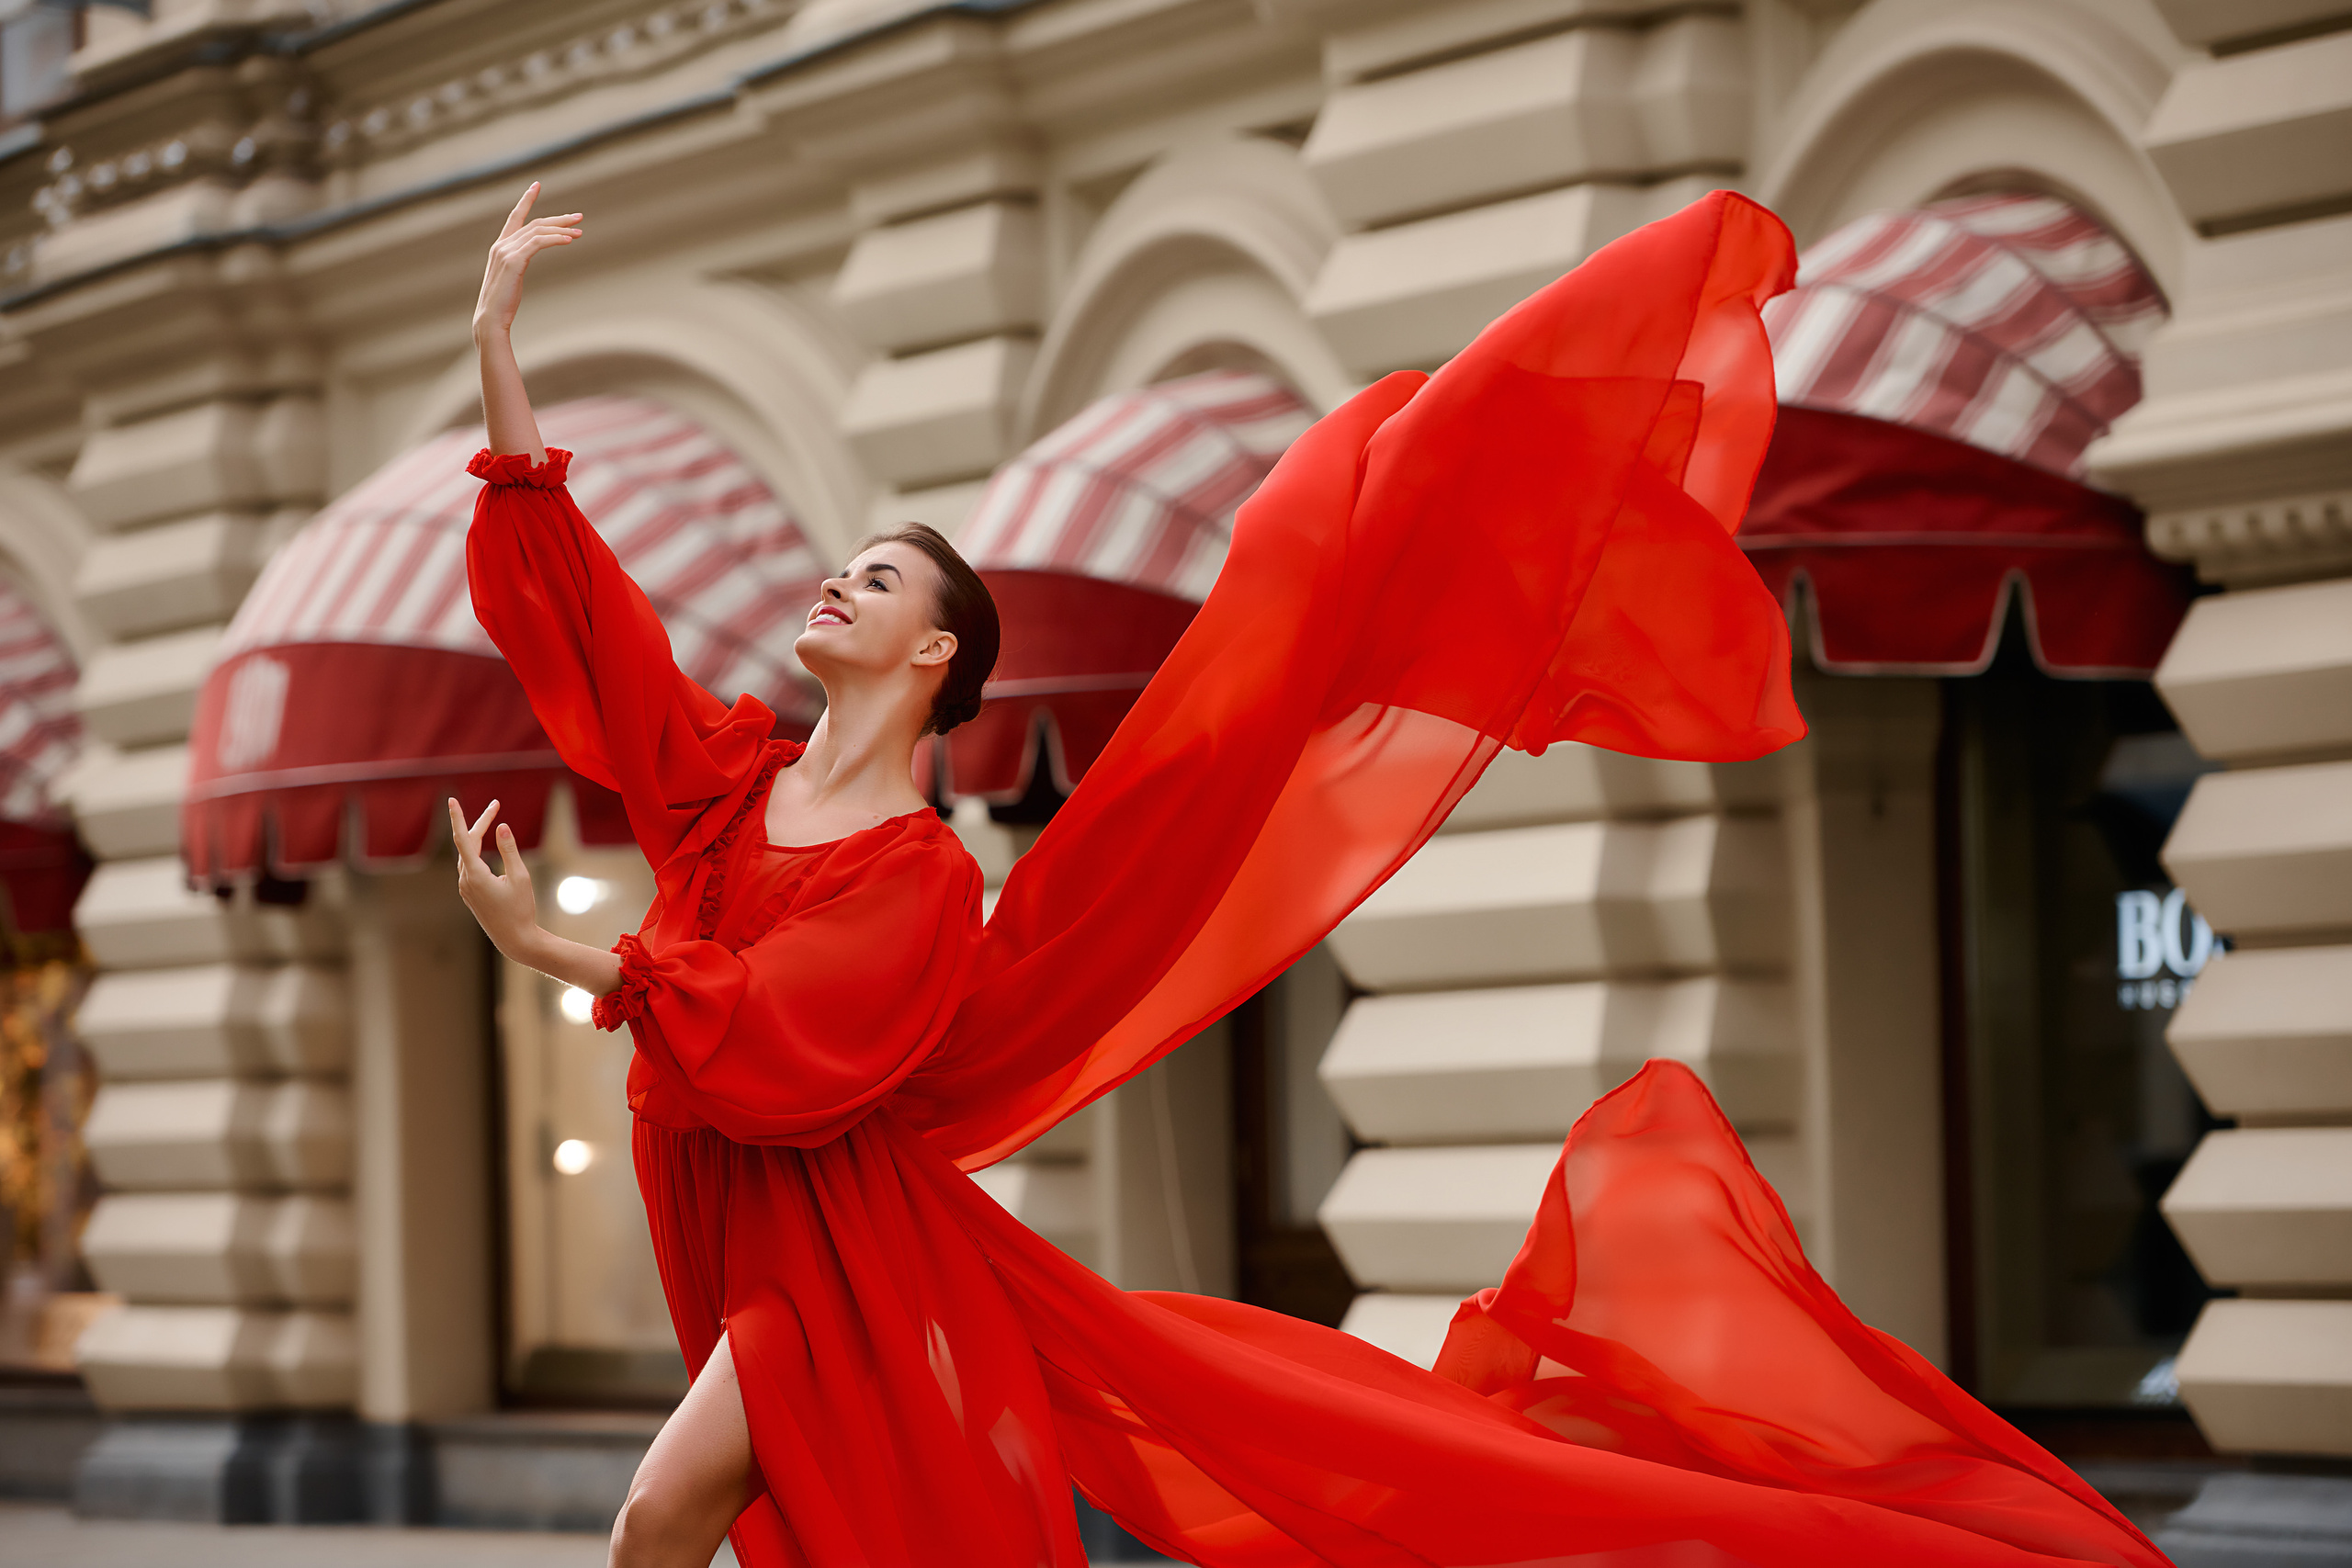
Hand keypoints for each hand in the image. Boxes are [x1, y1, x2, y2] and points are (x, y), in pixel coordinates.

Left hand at [450, 797, 541, 961]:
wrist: (515, 939)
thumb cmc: (521, 909)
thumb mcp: (521, 877)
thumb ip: (510, 850)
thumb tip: (502, 827)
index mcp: (475, 875)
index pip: (463, 839)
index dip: (458, 818)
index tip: (452, 800)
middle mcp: (465, 880)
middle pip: (468, 844)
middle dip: (481, 823)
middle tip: (495, 805)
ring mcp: (465, 888)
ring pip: (468, 855)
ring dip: (478, 837)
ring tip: (490, 819)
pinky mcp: (469, 893)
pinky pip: (469, 866)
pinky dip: (477, 852)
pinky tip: (484, 845)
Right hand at [472, 182, 581, 341]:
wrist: (490, 318)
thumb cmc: (502, 303)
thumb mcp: (511, 277)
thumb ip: (518, 262)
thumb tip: (528, 257)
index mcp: (500, 246)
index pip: (515, 216)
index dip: (526, 199)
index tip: (537, 184)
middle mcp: (501, 244)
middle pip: (534, 223)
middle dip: (558, 218)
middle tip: (579, 217)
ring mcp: (505, 251)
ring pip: (538, 231)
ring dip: (562, 229)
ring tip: (580, 232)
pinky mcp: (513, 261)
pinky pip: (538, 243)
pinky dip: (555, 239)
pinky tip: (569, 240)